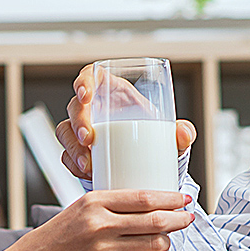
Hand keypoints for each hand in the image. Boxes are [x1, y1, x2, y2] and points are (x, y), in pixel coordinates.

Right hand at [0, 190, 195, 250]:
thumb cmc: (49, 241)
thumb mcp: (74, 212)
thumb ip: (103, 207)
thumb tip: (139, 206)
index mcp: (93, 201)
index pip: (143, 196)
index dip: (169, 197)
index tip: (183, 197)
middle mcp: (100, 222)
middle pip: (154, 217)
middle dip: (178, 217)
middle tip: (188, 216)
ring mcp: (103, 248)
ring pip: (153, 241)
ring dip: (169, 240)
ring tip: (172, 239)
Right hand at [54, 66, 196, 180]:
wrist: (149, 167)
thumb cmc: (155, 140)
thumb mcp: (170, 136)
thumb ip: (182, 133)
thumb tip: (184, 134)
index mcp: (113, 92)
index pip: (90, 77)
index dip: (84, 82)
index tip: (86, 95)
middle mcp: (94, 109)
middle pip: (75, 107)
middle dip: (78, 122)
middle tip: (89, 139)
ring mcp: (82, 131)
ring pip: (65, 132)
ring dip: (72, 147)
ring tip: (87, 164)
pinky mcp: (78, 152)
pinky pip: (66, 156)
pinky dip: (73, 165)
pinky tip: (85, 173)